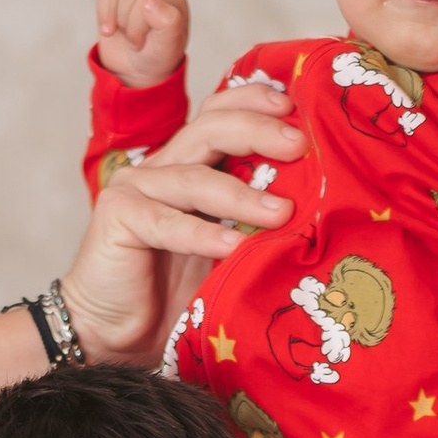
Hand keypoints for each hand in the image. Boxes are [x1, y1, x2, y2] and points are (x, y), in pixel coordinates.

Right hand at [61, 75, 302, 364]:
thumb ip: (257, 221)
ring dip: (241, 195)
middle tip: (298, 146)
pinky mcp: (117, 216)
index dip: (254, 101)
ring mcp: (136, 188)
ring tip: (281, 213)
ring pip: (194, 178)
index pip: (221, 114)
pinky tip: (234, 246)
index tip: (295, 109)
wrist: (118, 336)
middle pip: (210, 128)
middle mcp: (163, 167)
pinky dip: (203, 234)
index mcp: (191, 165)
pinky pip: (167, 223)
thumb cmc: (177, 295)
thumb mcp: (228, 249)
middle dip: (257, 131)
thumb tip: (319, 207)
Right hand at [90, 0, 190, 88]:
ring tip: (117, 30)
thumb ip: (168, 25)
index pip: (146, 0)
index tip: (141, 44)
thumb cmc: (155, 58)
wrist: (138, 69)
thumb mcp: (166, 49)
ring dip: (108, 14)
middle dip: (124, 21)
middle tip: (131, 39)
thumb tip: (150, 1)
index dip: (136, 26)